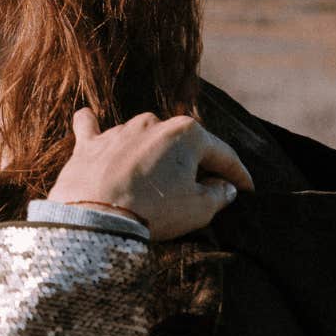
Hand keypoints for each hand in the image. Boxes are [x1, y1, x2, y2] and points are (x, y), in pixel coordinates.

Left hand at [48, 109, 252, 240]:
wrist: (97, 218)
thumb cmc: (154, 210)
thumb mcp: (199, 208)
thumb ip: (218, 194)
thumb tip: (224, 186)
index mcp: (186, 134)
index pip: (222, 155)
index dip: (238, 174)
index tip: (247, 190)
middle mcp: (152, 123)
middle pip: (181, 146)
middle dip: (194, 165)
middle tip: (202, 190)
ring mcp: (119, 131)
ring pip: (143, 139)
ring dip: (152, 156)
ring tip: (155, 180)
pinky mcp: (89, 145)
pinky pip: (90, 128)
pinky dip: (93, 127)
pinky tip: (88, 117)